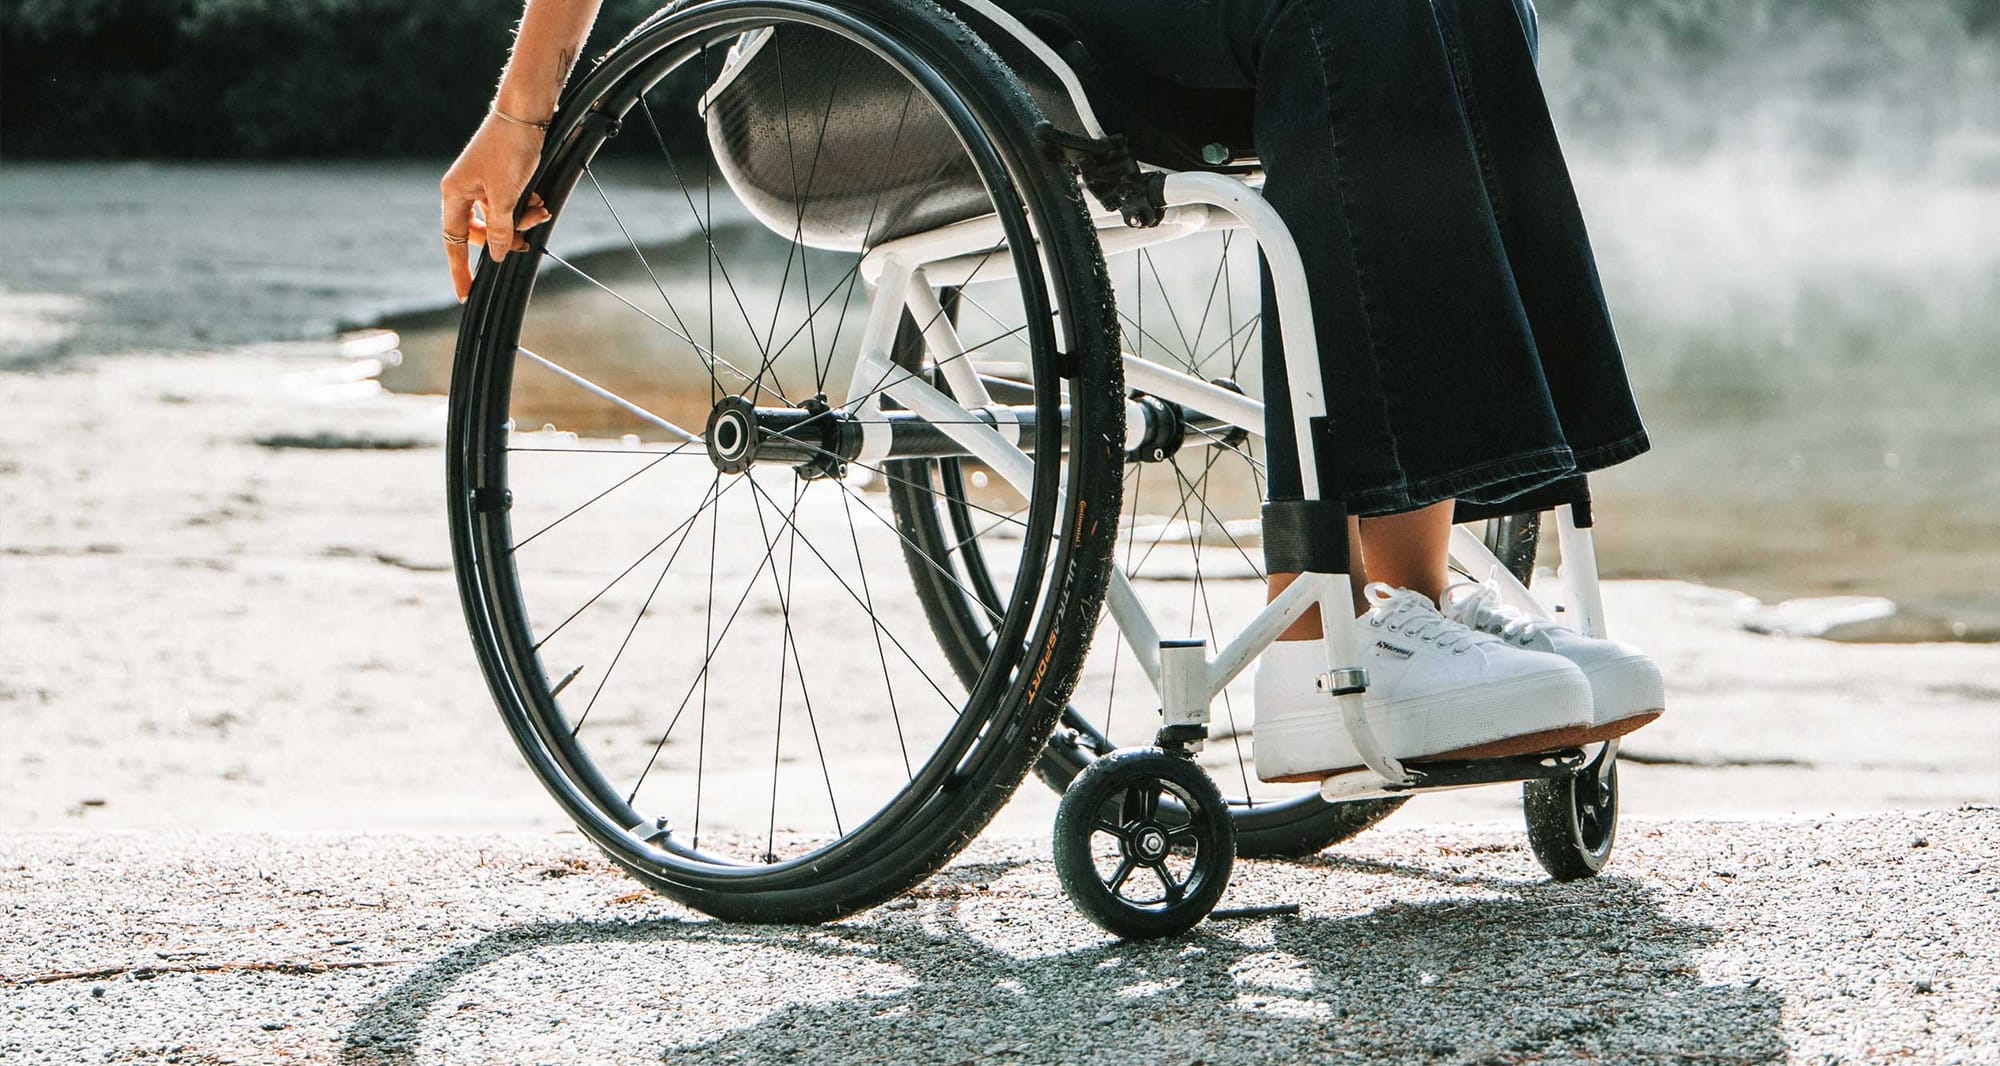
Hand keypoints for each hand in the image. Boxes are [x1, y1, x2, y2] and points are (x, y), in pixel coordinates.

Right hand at [440, 115, 554, 301]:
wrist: (526, 114)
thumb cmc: (510, 150)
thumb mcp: (506, 196)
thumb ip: (500, 230)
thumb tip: (497, 255)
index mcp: (454, 194)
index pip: (453, 241)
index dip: (460, 269)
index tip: (464, 294)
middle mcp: (462, 189)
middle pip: (480, 232)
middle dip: (506, 237)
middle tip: (526, 243)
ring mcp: (480, 183)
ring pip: (499, 218)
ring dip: (521, 220)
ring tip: (540, 209)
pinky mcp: (497, 177)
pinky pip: (509, 203)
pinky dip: (525, 205)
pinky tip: (539, 198)